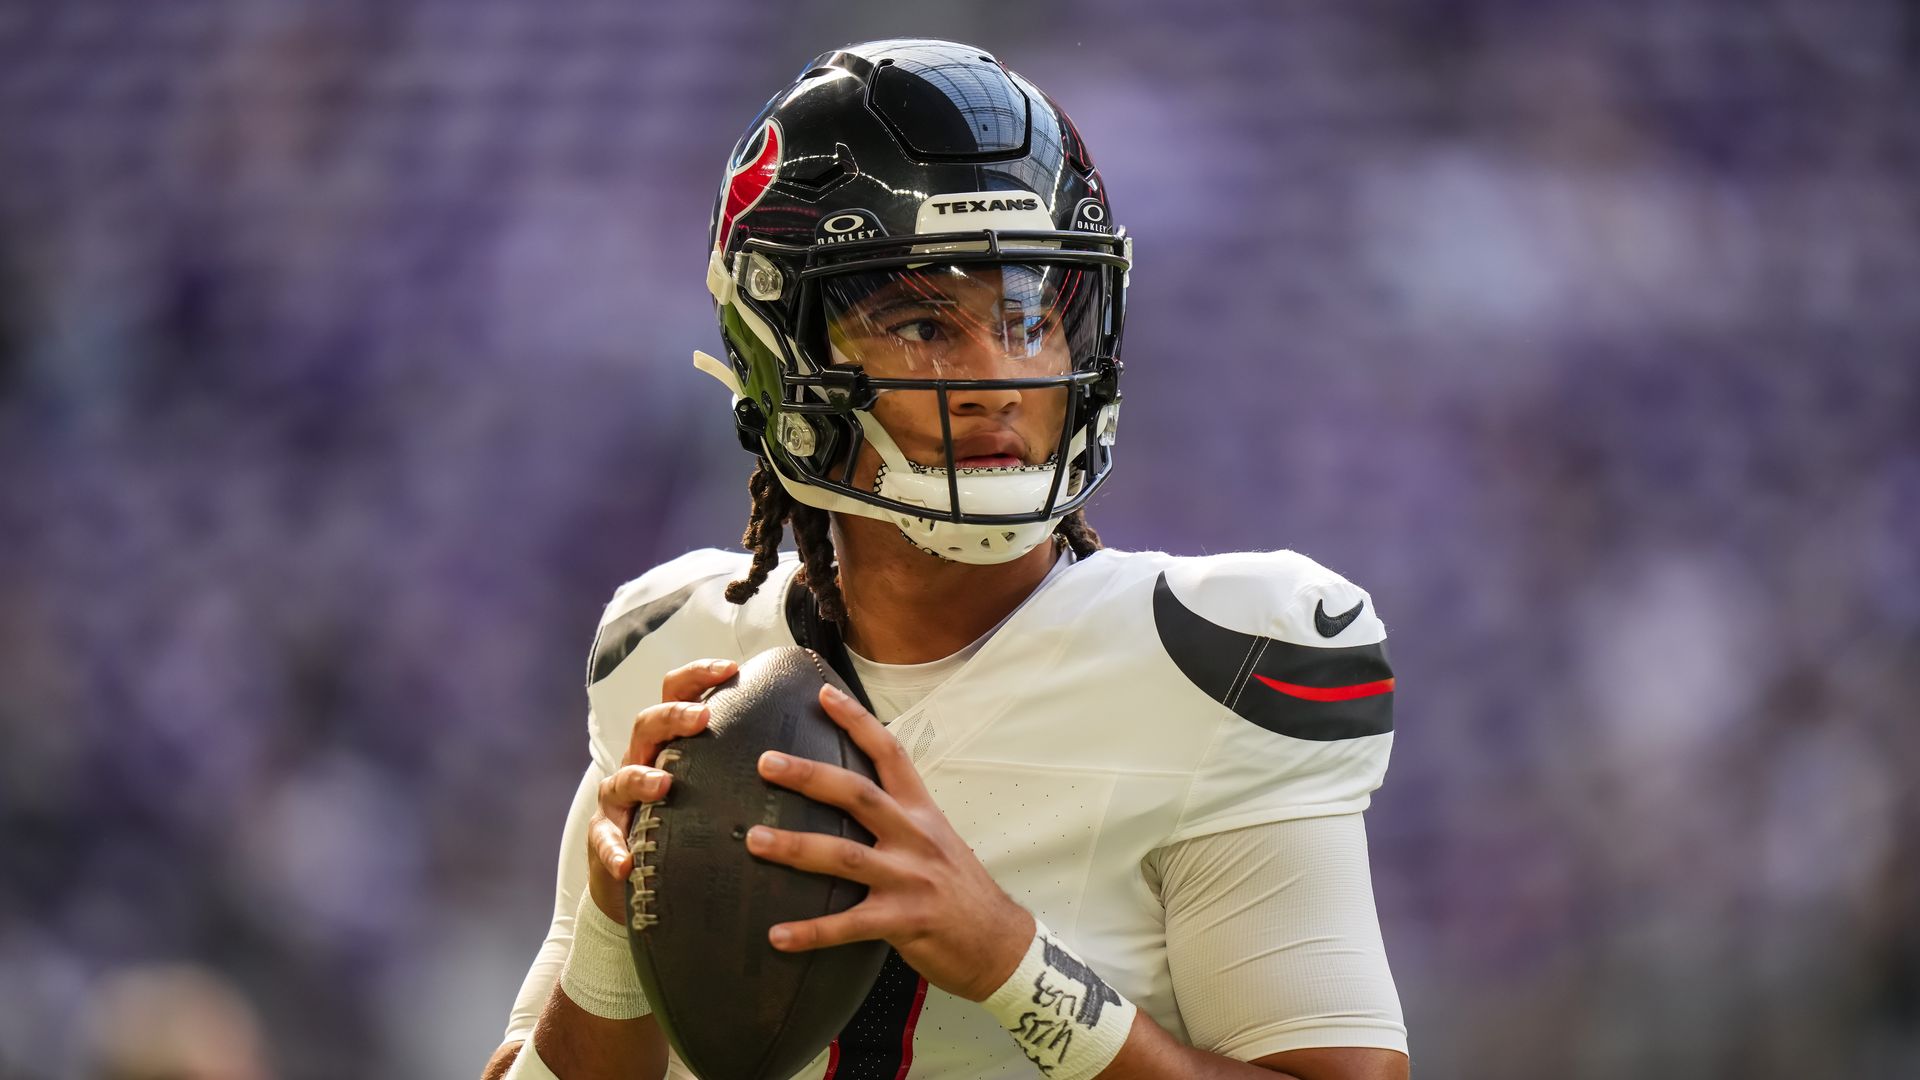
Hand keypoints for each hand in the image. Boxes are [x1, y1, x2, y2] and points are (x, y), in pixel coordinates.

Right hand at [585, 658, 738, 923]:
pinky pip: (604, 839)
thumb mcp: (716, 779)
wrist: (646, 870)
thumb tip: (813, 728)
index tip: (730, 668)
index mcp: (669, 739)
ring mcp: (618, 798)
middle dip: (673, 717)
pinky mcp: (605, 836)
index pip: (676, 693)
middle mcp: (640, 759)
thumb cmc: (691, 814)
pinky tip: (627, 862)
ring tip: (663, 784)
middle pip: (647, 724)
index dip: (698, 676)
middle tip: (702, 718)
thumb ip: (747, 754)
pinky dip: (613, 849)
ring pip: (621, 778)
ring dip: (641, 778)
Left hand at [745, 683, 1035, 1002]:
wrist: (998, 941)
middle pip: (859, 795)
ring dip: (796, 847)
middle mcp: (915, 838)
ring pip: (845, 857)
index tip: (823, 695)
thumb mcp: (936, 839)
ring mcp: (909, 879)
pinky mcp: (903, 921)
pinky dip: (811, 931)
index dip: (858, 722)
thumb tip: (848, 796)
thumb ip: (897, 817)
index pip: (890, 754)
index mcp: (921, 812)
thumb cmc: (959, 888)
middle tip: (767, 762)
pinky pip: (849, 926)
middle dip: (810, 776)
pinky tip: (777, 936)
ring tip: (754, 841)